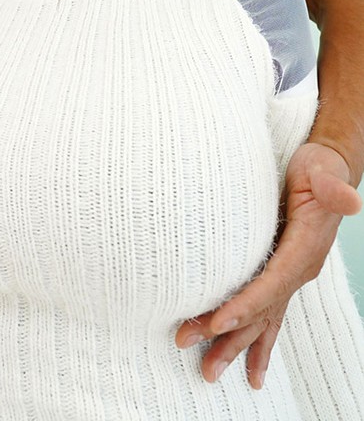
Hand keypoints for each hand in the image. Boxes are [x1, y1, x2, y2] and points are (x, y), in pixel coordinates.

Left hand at [175, 142, 361, 387]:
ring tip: (208, 371)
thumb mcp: (323, 170)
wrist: (328, 171)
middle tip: (192, 349)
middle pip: (261, 310)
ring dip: (234, 344)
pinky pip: (267, 313)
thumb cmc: (320, 168)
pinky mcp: (282, 273)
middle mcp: (300, 270)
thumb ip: (332, 187)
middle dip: (228, 334)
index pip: (272, 284)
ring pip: (261, 319)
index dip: (245, 304)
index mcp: (305, 250)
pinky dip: (256, 340)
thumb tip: (350, 198)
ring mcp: (292, 276)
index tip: (217, 322)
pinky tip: (249, 368)